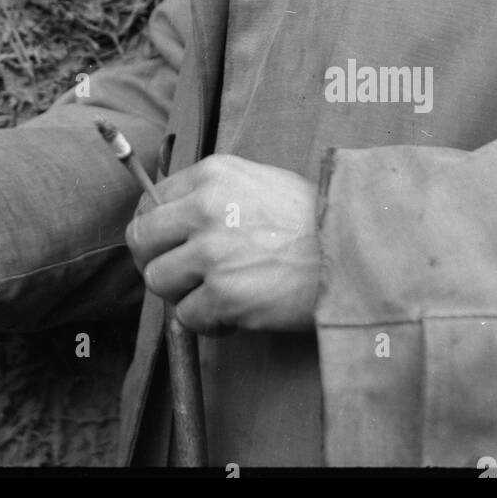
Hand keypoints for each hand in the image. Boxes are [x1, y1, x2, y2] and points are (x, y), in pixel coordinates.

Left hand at [124, 155, 320, 335]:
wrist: (355, 252)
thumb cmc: (313, 219)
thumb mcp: (258, 182)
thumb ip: (213, 194)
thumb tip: (172, 218)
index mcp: (211, 174)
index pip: (150, 200)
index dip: (156, 228)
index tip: (167, 245)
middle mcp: (204, 208)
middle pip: (141, 240)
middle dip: (157, 261)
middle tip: (182, 275)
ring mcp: (211, 253)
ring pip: (158, 281)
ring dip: (182, 294)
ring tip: (215, 295)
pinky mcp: (224, 295)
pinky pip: (187, 317)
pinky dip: (208, 323)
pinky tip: (234, 315)